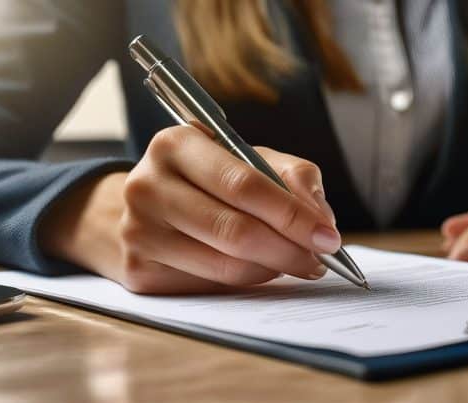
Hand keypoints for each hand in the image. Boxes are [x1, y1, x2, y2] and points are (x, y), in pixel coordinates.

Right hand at [41, 126, 338, 293]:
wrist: (142, 207)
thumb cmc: (205, 180)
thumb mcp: (246, 158)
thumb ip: (291, 176)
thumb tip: (321, 220)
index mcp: (176, 145)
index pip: (243, 184)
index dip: (292, 215)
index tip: (328, 237)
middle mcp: (148, 186)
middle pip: (235, 231)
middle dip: (289, 250)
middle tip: (320, 261)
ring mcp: (138, 232)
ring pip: (225, 266)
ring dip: (272, 269)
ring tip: (295, 263)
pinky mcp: (139, 271)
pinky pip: (208, 287)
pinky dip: (245, 282)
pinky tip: (258, 270)